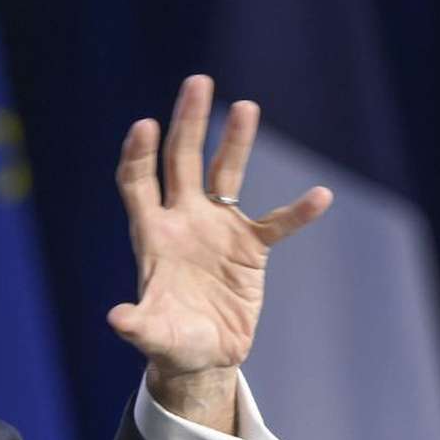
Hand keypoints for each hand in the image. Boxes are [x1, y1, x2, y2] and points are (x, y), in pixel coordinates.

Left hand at [109, 75, 331, 431]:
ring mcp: (218, 229)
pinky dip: (298, 212)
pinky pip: (277, 223)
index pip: (139, 182)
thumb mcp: (154, 336)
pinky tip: (321, 196)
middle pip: (182, 161)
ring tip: (246, 107)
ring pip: (226, 174)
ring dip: (235, 141)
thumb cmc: (171, 342)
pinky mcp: (251, 248)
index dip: (139, 155)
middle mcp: (184, 220)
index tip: (145, 126)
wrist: (205, 357)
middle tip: (198, 83)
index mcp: (153, 235)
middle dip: (188, 121)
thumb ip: (138, 325)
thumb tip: (118, 318)